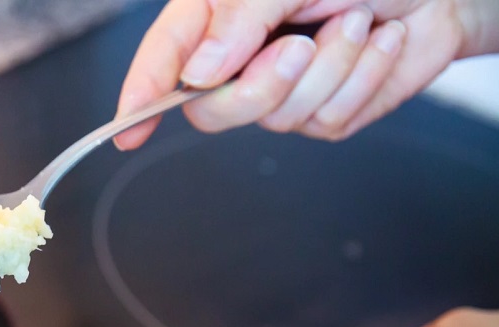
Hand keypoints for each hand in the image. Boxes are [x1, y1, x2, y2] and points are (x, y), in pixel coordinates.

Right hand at [114, 0, 498, 148]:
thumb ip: (240, 18)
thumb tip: (200, 69)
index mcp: (218, 17)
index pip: (164, 60)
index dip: (140, 96)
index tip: (127, 131)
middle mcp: (242, 57)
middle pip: (211, 109)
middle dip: (260, 85)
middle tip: (300, 47)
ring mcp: (281, 90)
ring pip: (276, 117)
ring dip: (330, 69)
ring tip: (356, 21)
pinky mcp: (323, 113)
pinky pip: (326, 121)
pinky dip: (361, 80)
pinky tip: (378, 45)